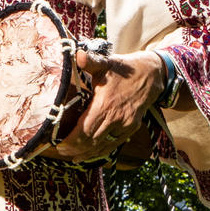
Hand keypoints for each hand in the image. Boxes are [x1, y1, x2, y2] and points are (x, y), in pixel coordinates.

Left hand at [47, 48, 163, 161]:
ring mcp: (125, 125)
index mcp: (105, 104)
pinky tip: (90, 154)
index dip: (72, 141)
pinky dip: (101, 151)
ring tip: (73, 156)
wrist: (150, 75)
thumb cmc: (122, 69)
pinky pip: (113, 145)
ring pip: (103, 146)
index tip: (59, 144)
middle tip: (61, 151)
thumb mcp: (105, 63)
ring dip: (87, 153)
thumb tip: (77, 55)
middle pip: (92, 141)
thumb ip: (90, 61)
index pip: (85, 130)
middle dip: (75, 149)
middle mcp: (116, 118)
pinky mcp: (130, 128)